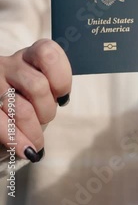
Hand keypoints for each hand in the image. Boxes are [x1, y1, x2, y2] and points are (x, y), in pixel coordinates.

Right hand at [0, 39, 71, 161]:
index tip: (63, 96)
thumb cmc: (24, 88)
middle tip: (47, 119)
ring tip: (37, 143)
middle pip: (37, 86)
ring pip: (22, 109)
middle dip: (48, 110)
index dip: (61, 77)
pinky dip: (18, 141)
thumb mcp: (39, 76)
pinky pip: (1, 123)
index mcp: (29, 55)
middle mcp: (10, 65)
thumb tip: (62, 100)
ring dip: (34, 131)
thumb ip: (52, 82)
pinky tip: (28, 151)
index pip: (47, 53)